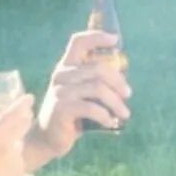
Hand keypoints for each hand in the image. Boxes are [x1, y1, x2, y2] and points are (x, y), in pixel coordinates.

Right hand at [0, 91, 38, 175]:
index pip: (10, 116)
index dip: (20, 105)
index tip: (29, 97)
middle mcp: (7, 146)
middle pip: (22, 125)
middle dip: (24, 117)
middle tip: (23, 112)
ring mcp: (15, 158)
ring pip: (19, 141)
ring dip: (16, 138)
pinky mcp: (19, 169)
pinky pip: (18, 156)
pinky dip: (13, 154)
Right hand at [28, 30, 129, 164]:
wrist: (47, 139)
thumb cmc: (70, 115)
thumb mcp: (81, 93)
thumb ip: (94, 81)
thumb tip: (122, 75)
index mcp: (66, 67)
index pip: (79, 42)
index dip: (97, 37)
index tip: (115, 40)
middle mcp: (61, 75)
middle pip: (98, 68)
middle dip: (118, 81)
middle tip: (128, 94)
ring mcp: (60, 92)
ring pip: (98, 88)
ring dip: (116, 102)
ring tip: (124, 113)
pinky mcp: (61, 109)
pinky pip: (91, 108)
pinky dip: (106, 116)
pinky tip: (111, 123)